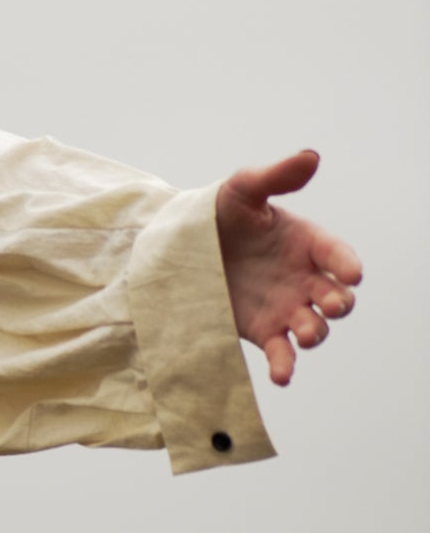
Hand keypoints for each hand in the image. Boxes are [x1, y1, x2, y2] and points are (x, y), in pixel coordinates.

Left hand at [215, 150, 361, 385]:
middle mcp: (303, 278)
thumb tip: (311, 156)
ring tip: (306, 334)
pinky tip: (280, 376)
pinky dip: (285, 366)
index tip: (352, 274)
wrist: (181, 245)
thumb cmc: (220, 211)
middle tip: (330, 305)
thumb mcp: (243, 189)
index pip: (337, 254)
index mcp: (306, 242)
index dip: (347, 264)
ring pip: (314, 328)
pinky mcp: (262, 331)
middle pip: (335, 297)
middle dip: (337, 303)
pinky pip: (281, 353)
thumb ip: (276, 177)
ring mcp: (285, 307)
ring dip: (316, 334)